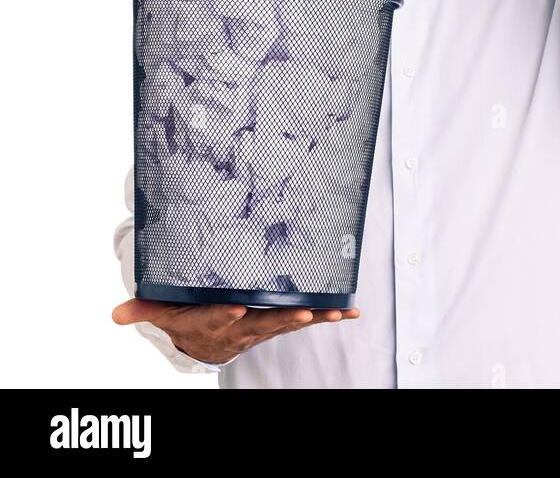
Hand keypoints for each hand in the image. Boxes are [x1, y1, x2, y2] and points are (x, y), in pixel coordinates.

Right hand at [112, 297, 358, 364]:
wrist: (203, 342)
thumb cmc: (186, 318)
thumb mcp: (163, 313)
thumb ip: (143, 309)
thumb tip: (116, 313)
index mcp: (214, 321)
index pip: (220, 319)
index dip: (229, 316)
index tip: (238, 310)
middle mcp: (243, 327)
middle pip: (264, 324)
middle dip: (284, 320)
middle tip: (303, 316)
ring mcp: (264, 327)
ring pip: (290, 322)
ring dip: (314, 319)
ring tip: (337, 314)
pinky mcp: (280, 322)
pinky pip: (307, 318)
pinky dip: (330, 315)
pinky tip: (352, 312)